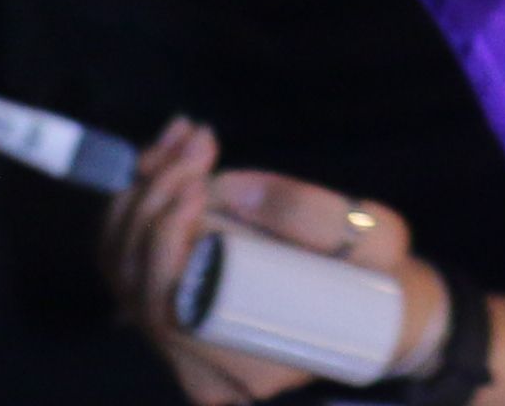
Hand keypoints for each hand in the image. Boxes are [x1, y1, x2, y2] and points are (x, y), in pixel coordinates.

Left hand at [102, 122, 453, 405]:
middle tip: (203, 142)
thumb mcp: (376, 243)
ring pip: (120, 260)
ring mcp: (178, 336)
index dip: (161, 241)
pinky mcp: (172, 300)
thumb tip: (229, 189)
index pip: (164, 309)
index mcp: (240, 368)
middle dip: (157, 195)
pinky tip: (174, 151)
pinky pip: (128, 249)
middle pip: (132, 278)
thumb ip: (315, 216)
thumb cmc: (384, 283)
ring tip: (191, 137)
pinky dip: (142, 195)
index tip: (198, 186)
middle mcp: (196, 364)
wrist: (383, 309)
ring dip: (147, 186)